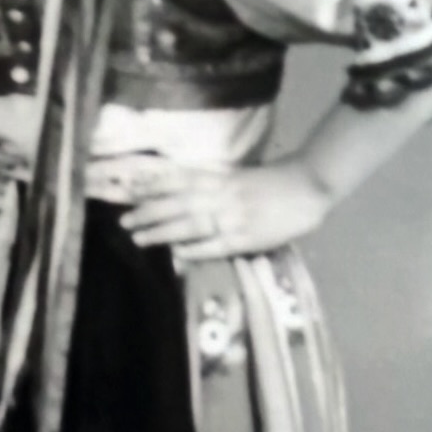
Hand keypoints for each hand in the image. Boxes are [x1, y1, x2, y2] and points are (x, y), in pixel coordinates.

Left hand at [119, 158, 332, 261]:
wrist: (307, 187)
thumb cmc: (272, 182)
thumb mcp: (240, 176)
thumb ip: (214, 184)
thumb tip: (180, 194)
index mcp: (222, 177)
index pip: (180, 179)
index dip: (154, 185)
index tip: (130, 189)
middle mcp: (223, 195)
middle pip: (178, 203)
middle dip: (148, 212)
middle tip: (124, 221)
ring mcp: (234, 218)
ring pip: (190, 225)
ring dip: (162, 232)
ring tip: (138, 238)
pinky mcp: (246, 238)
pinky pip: (215, 246)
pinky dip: (195, 250)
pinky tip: (175, 254)